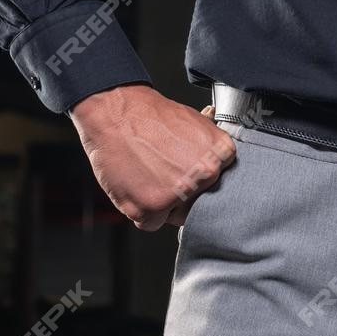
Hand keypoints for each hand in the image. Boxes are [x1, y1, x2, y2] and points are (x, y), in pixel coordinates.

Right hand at [70, 84, 235, 230]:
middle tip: (161, 174)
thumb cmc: (150, 116)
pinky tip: (135, 186)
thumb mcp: (193, 122)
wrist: (116, 113)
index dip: (196, 180)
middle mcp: (205, 174)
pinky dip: (140, 211)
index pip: (217, 184)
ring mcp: (179, 192)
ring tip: (146, 176)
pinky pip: (150, 223)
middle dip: (180, 194)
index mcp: (220, 154)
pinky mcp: (151, 207)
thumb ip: (207, 147)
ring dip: (160, 205)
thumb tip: (217, 158)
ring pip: (174, 215)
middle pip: (197, 202)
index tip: (184, 171)